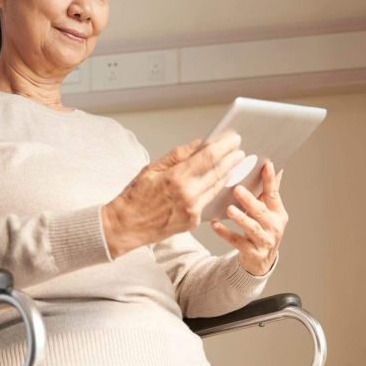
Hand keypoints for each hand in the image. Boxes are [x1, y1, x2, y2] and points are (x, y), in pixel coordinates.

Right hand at [101, 132, 245, 258]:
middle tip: (239, 149)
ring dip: (227, 173)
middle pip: (218, 172)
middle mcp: (188, 195)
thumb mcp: (152, 168)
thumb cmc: (135, 196)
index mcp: (176, 178)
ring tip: (233, 162)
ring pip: (216, 187)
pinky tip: (219, 180)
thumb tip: (200, 143)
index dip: (224, 147)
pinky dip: (214, 188)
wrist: (126, 226)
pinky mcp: (193, 221)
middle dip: (231, 159)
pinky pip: (209, 201)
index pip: (208, 158)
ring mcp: (193, 210)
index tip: (234, 139)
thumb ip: (178, 155)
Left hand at [210, 159, 286, 275]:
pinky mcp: (252, 253)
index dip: (270, 180)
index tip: (266, 164)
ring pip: (252, 228)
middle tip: (238, 189)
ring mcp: (264, 241)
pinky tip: (215, 225)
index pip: (273, 194)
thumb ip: (266, 193)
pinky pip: (237, 242)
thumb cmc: (262, 229)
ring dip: (241, 218)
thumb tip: (267, 165)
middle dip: (250, 200)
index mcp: (278, 213)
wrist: (261, 261)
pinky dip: (225, 233)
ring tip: (230, 209)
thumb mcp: (268, 212)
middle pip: (261, 212)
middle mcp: (274, 227)